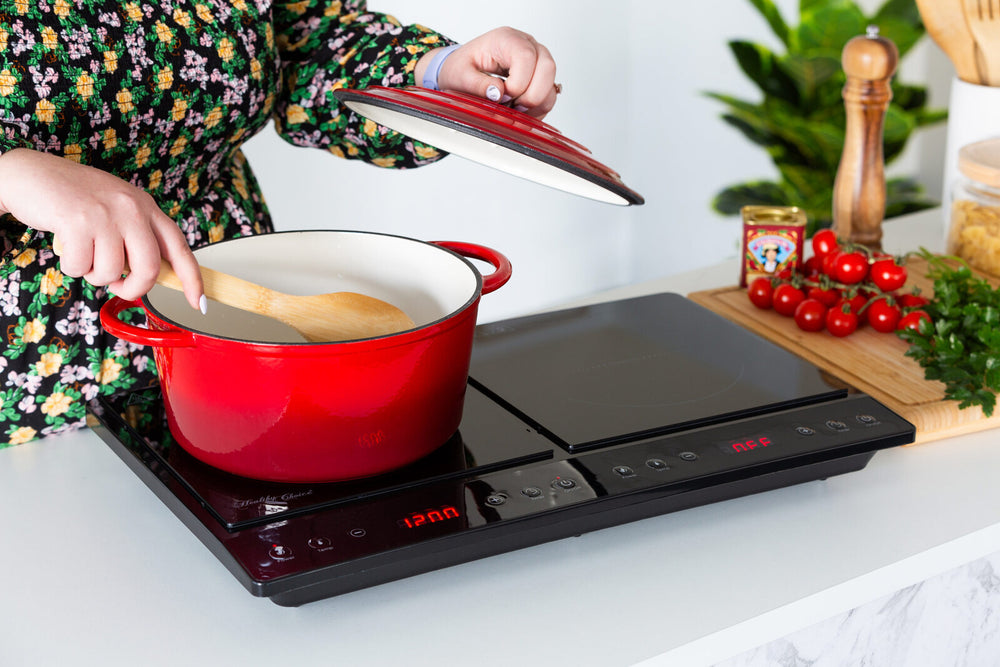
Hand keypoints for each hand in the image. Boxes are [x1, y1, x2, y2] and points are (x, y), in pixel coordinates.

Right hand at [0, 149, 203, 310]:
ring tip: (84, 253)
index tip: (198, 303)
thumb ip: (137, 236)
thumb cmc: (75, 199)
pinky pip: (82, 268)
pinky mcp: (78, 222)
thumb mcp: (117, 209)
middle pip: (150, 269)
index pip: (179, 247)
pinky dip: (73, 267)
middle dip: (134, 289)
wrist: (32, 174)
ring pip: (112, 272)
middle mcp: (132, 208)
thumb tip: (155, 275)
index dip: (192, 278)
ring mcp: (106, 214)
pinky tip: (67, 247)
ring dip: (95, 275)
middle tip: (118, 288)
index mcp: (147, 207)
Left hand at [418, 27, 557, 118]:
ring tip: (514, 109)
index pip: (526, 57)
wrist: (462, 69)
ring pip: (551, 83)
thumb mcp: (460, 76)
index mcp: (506, 39)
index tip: (503, 96)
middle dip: (531, 95)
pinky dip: (538, 108)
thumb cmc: (462, 67)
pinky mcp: (540, 76)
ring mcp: (537, 60)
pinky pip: (550, 95)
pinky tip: (520, 110)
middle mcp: (527, 45)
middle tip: (512, 107)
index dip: (518, 83)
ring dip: (535, 104)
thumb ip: (477, 84)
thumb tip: (498, 93)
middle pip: (547, 67)